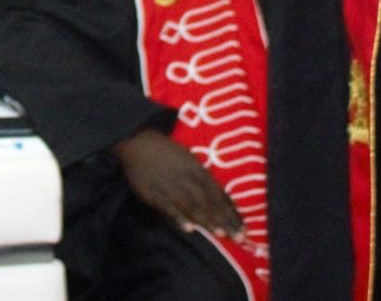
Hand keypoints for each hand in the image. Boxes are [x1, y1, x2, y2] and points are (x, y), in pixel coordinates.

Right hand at [113, 128, 242, 235]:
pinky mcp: (154, 193)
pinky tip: (189, 229)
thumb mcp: (188, 158)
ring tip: (220, 234)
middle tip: (238, 237)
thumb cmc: (166, 151)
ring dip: (207, 220)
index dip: (231, 210)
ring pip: (192, 206)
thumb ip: (201, 177)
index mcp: (197, 169)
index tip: (243, 227)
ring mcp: (170, 186)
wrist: (137, 142)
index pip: (218, 193)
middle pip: (209, 202)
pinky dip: (179, 217)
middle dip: (224, 220)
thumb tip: (218, 196)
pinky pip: (168, 207)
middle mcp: (187, 178)